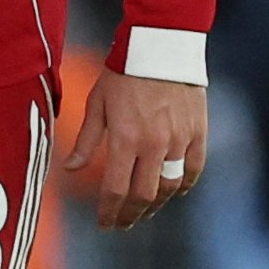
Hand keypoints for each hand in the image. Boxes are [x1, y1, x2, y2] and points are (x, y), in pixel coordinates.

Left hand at [64, 69, 205, 229]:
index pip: (116, 189)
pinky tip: (173, 190)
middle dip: (131, 215)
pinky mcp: (198, 133)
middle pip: (144, 195)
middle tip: (122, 224)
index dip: (109, 211)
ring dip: (155, 205)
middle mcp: (154, 144)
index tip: (104, 223)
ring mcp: (179, 140)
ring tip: (143, 210)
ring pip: (170, 187)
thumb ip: (86, 141)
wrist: (161, 45)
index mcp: (125, 138)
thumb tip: (69, 168)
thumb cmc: (123, 71)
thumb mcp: (97, 103)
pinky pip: (193, 169)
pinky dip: (183, 185)